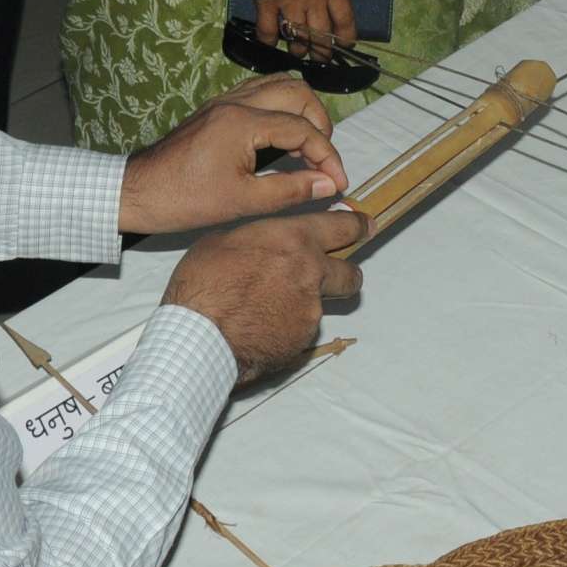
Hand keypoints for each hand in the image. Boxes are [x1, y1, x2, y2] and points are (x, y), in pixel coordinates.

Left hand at [121, 75, 348, 232]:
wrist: (139, 191)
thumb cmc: (184, 200)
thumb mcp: (243, 202)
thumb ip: (290, 190)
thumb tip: (328, 184)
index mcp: (242, 122)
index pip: (303, 128)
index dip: (328, 156)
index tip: (338, 182)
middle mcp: (235, 102)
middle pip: (298, 92)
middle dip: (320, 123)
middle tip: (323, 159)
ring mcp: (224, 101)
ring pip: (279, 85)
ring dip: (301, 111)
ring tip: (307, 147)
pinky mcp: (216, 107)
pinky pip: (260, 92)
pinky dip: (280, 108)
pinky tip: (281, 138)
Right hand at [160, 211, 366, 381]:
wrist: (201, 335)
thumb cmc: (205, 283)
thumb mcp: (224, 240)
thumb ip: (258, 237)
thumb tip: (264, 240)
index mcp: (294, 239)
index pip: (342, 227)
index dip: (357, 225)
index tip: (366, 226)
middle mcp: (312, 273)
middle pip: (351, 274)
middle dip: (346, 274)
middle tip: (333, 276)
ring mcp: (310, 311)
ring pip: (320, 306)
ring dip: (303, 305)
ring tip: (268, 310)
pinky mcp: (302, 341)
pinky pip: (300, 332)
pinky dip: (285, 329)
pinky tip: (259, 329)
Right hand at [257, 0, 355, 52]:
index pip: (345, 20)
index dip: (346, 37)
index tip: (344, 44)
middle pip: (321, 36)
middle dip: (321, 52)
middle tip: (319, 57)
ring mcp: (290, 3)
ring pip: (297, 37)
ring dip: (298, 48)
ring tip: (297, 52)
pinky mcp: (266, 1)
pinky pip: (267, 30)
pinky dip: (268, 40)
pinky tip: (269, 42)